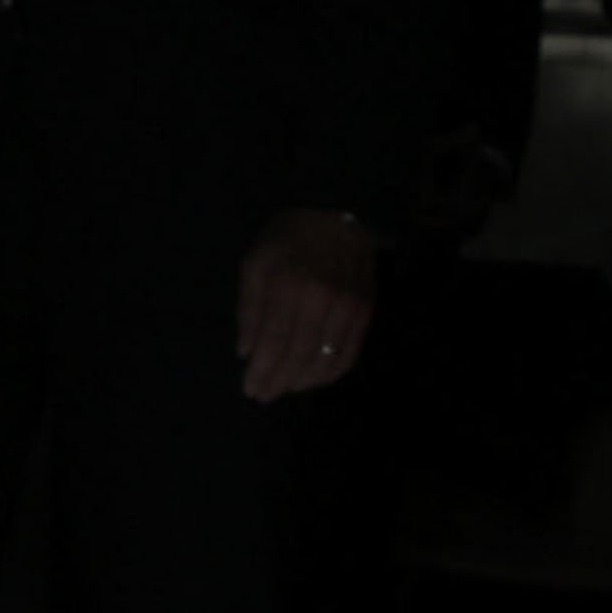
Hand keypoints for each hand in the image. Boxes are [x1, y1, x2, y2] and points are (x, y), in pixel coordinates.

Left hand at [232, 207, 378, 402]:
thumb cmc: (286, 242)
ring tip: (285, 388)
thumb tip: (245, 353)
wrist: (336, 216)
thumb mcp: (255, 265)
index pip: (275, 342)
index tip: (250, 389)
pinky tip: (314, 378)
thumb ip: (249, 309)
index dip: (262, 370)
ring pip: (325, 360)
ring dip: (303, 382)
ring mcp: (348, 306)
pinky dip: (331, 373)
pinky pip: (349, 354)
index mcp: (289, 285)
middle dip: (279, 382)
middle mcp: (322, 298)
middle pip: (299, 355)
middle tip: (264, 396)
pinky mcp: (366, 311)